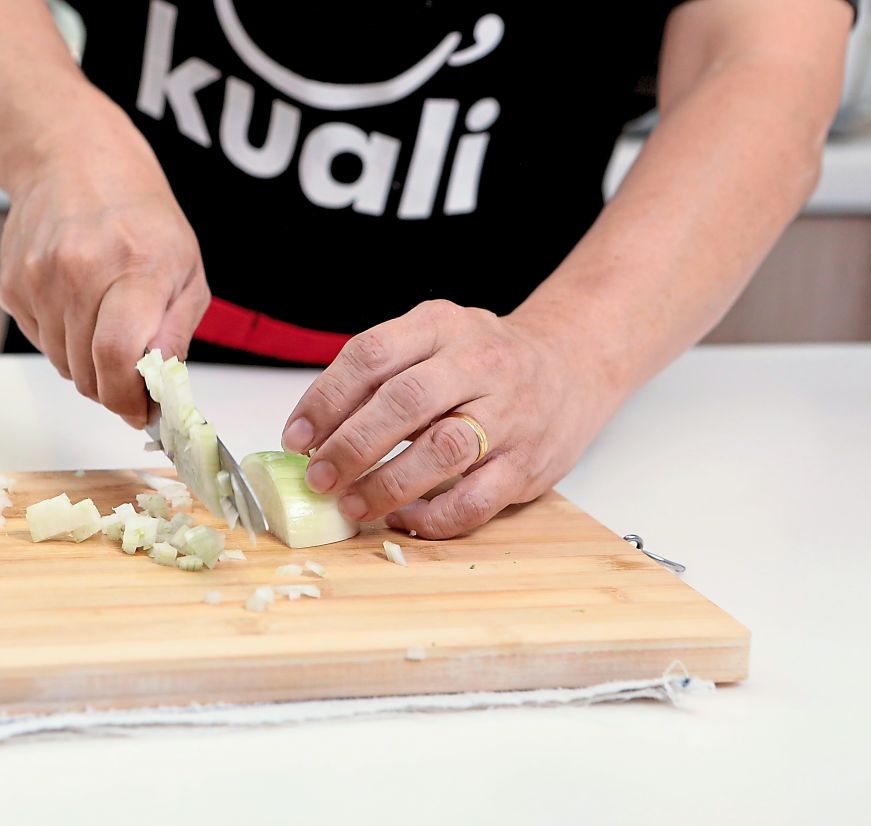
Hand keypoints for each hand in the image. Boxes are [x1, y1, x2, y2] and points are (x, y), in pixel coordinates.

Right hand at [0, 93, 209, 427]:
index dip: (128, 398)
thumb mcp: (186, 269)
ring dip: (88, 367)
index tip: (141, 411)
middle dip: (113, 390)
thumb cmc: (139, 214)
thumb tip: (163, 390)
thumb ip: (177, 333)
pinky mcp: (13, 286)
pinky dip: (64, 342)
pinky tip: (79, 306)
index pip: (118, 356)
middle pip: (88, 371)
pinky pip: (42, 342)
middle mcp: (80, 271)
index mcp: (134, 267)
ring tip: (107, 327)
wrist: (72, 160)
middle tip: (131, 380)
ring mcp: (38, 279)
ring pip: (63, 365)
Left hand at [280, 300, 620, 538]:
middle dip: (351, 446)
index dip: (326, 400)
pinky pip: (474, 500)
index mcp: (441, 325)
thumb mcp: (433, 340)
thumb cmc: (483, 360)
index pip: (371, 355)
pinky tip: (403, 519)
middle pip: (404, 402)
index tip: (296, 438)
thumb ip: (379, 376)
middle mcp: (479, 362)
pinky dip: (431, 517)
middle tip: (318, 477)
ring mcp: (510, 413)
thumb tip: (312, 435)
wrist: (574, 363)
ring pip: (442, 451)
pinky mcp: (529, 464)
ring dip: (387, 485)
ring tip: (351, 505)